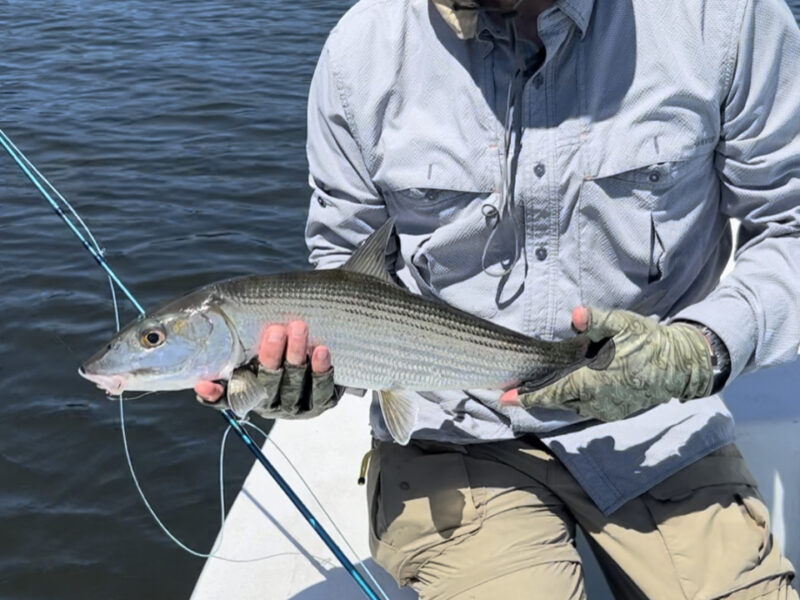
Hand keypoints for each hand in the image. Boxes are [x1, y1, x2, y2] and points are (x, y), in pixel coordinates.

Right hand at [195, 321, 339, 418]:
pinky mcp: (320, 403)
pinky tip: (320, 350)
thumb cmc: (282, 344)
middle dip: (270, 356)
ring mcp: (295, 405)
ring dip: (296, 355)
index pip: (225, 396)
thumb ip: (238, 338)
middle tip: (274, 330)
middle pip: (266, 383)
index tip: (203, 383)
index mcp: (247, 389)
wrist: (322, 355)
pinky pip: (320, 390)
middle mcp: (268, 401)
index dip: (214, 393)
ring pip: (294, 384)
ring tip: (299, 327)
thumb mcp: (258, 341)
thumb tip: (215, 321)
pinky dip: (321, 369)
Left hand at [500, 306, 713, 420]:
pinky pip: (586, 408)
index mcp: (590, 382)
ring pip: (571, 406)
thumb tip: (578, 314)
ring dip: (557, 397)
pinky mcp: (615, 411)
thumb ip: (597, 320)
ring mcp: (606, 409)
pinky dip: (575, 399)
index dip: (526, 398)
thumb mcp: (623, 324)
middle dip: (537, 396)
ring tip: (542, 386)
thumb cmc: (648, 342)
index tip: (505, 399)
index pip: (550, 394)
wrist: (680, 365)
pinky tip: (572, 387)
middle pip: (557, 401)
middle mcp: (594, 401)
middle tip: (518, 388)